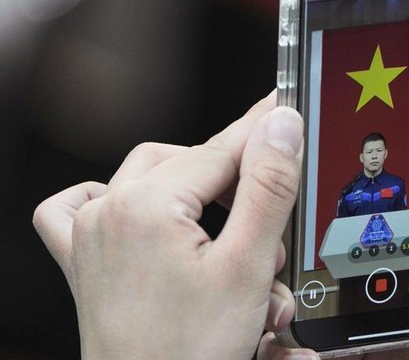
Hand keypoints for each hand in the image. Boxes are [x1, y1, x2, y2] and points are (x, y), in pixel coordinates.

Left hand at [33, 91, 306, 359]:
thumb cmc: (190, 353)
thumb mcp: (247, 266)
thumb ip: (267, 187)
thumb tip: (279, 124)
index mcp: (146, 205)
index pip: (222, 148)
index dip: (263, 132)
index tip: (287, 109)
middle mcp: (109, 211)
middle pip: (192, 162)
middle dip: (242, 187)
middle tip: (274, 220)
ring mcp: (90, 235)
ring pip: (151, 177)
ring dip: (200, 193)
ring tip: (234, 236)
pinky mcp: (86, 260)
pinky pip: (85, 206)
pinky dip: (118, 196)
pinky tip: (146, 212)